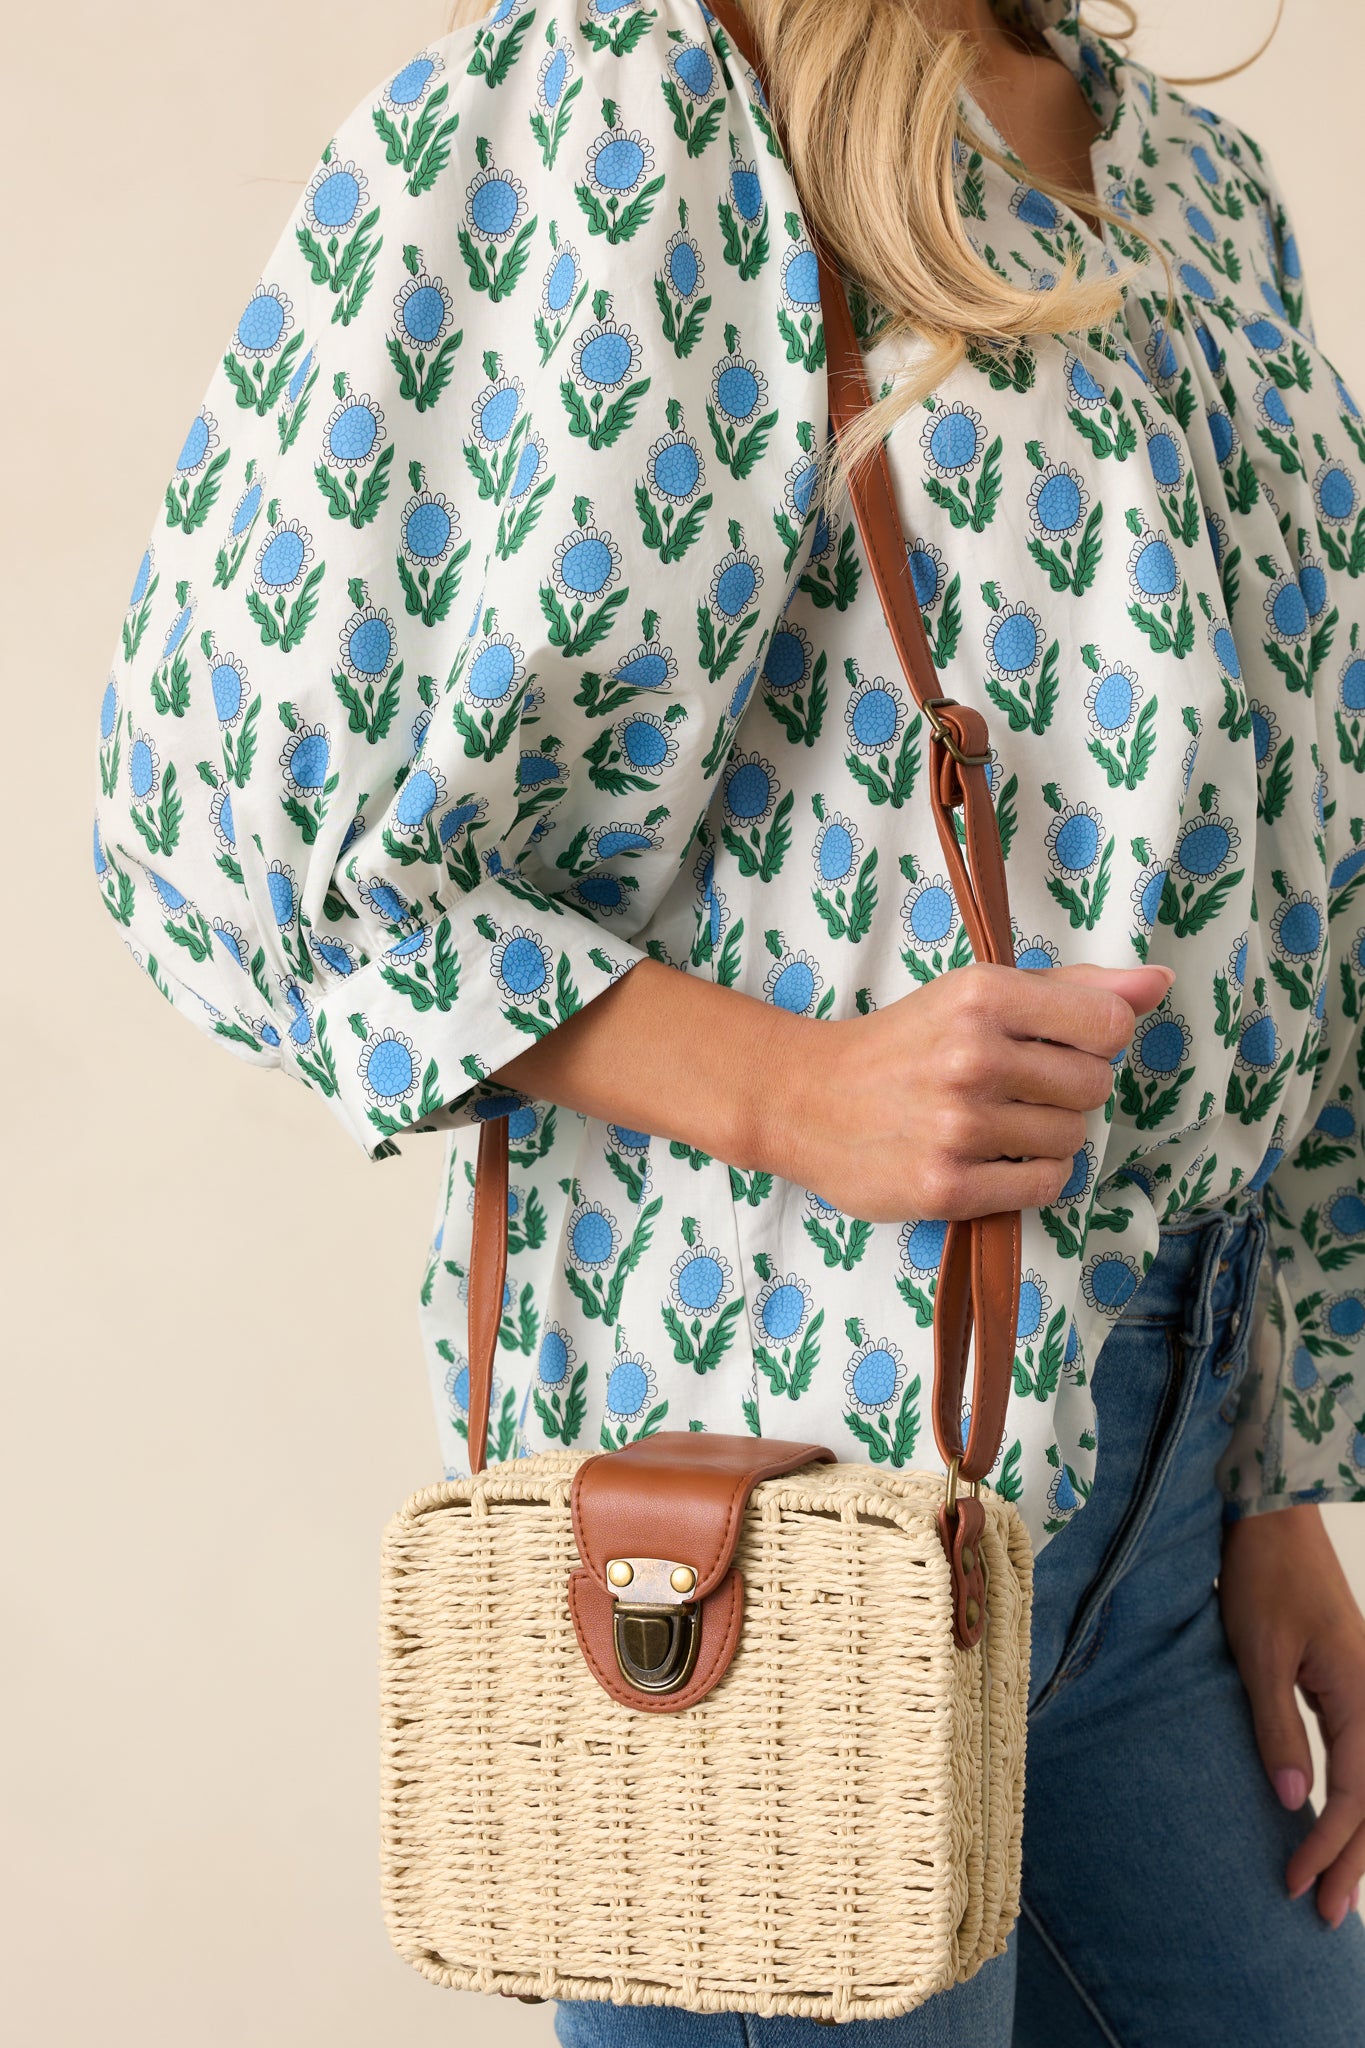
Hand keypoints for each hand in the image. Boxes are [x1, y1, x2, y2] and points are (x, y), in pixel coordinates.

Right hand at [765, 959, 1173, 1221]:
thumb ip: (1073, 988)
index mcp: (983, 996)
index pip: (1110, 1024)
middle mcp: (972, 1057)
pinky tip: (989, 1158)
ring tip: (994, 1123)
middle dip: (1066, 1088)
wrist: (807, 1101)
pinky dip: (1029, 1177)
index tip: (1056, 1043)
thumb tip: (1158, 982)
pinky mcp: (948, 1187)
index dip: (1096, 1038)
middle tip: (1012, 1086)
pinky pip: (1044, 1186)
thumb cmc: (904, 1044)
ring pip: (1073, 1138)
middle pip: (1094, 1085)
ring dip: (1046, 1136)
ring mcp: (959, 1127)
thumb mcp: (976, 994)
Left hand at [1220, 1503, 1364, 1926]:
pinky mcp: (1349, 1680)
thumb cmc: (1262, 1577)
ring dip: (1358, 1837)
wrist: (1273, 1517)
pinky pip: (1361, 1755)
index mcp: (1361, 1695)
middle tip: (1328, 1918)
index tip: (1294, 1885)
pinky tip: (1331, 1820)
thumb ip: (1277, 1727)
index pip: (1351, 1795)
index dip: (1325, 1846)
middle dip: (1354, 1862)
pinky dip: (1353, 1798)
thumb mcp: (1258, 1654)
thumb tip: (1291, 1802)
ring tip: (1337, 1888)